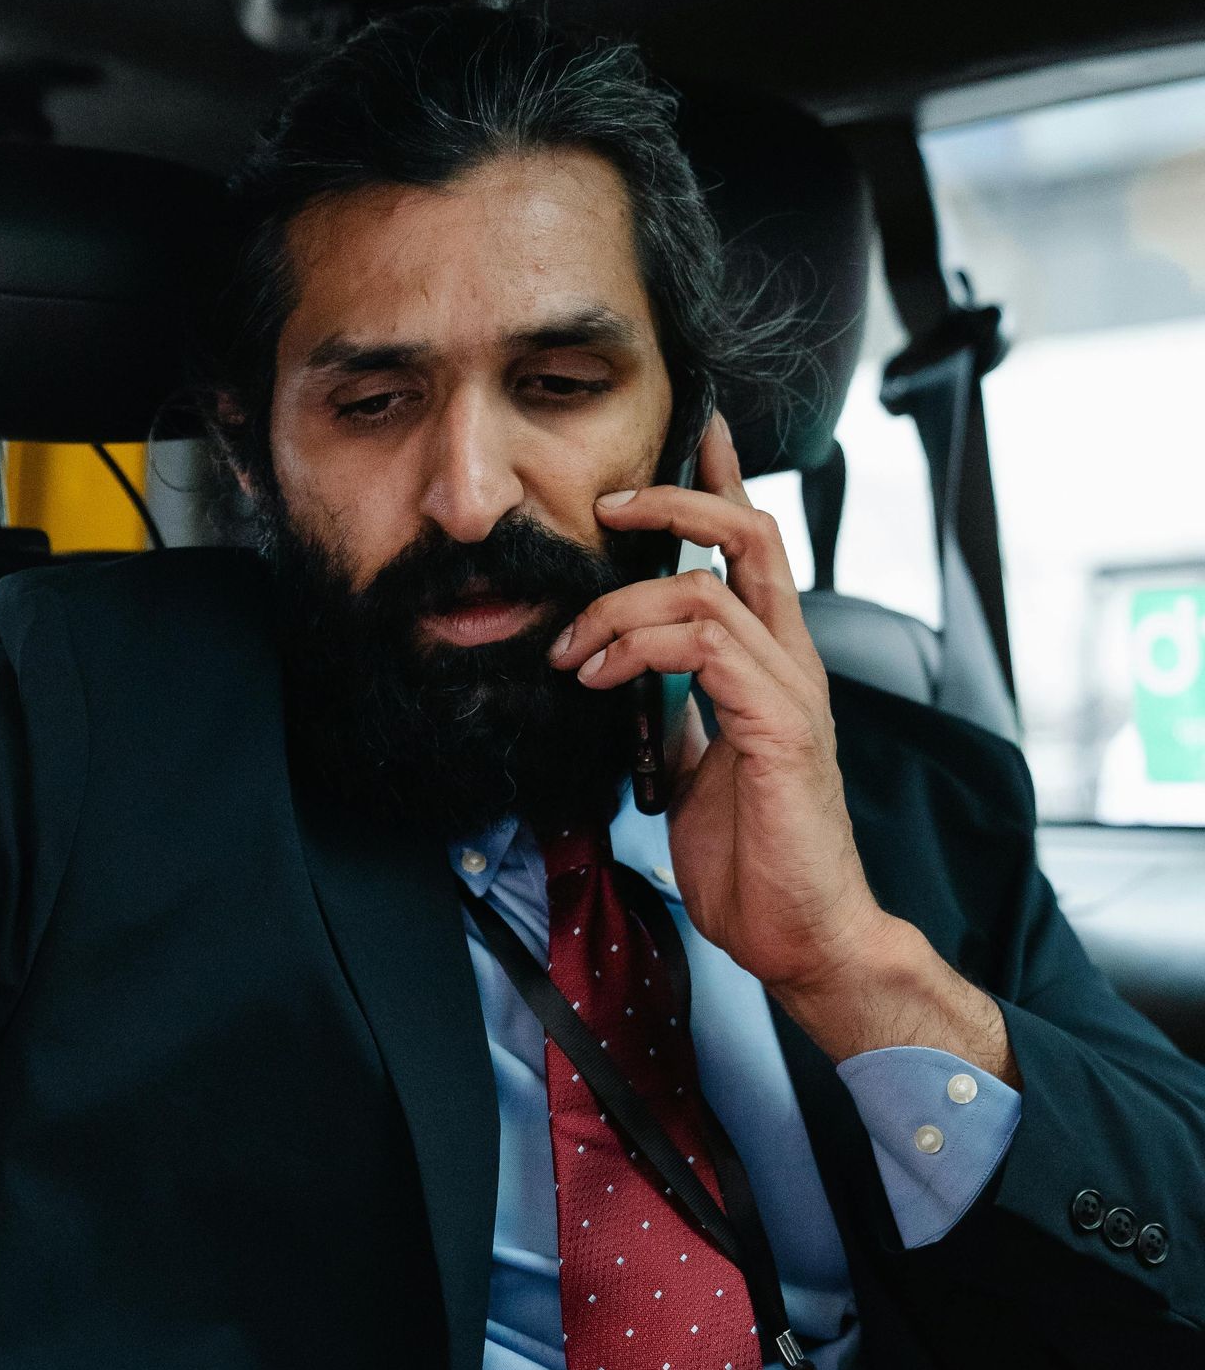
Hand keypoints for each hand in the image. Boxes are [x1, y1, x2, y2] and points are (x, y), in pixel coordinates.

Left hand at [551, 415, 1015, 1078]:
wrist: (800, 936)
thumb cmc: (753, 864)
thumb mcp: (691, 775)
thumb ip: (674, 721)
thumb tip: (630, 689)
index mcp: (770, 667)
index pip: (752, 551)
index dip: (720, 485)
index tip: (690, 434)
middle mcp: (790, 663)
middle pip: (749, 534)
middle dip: (675, 501)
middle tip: (606, 505)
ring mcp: (790, 691)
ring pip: (708, 587)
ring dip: (619, 607)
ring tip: (569, 651)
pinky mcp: (778, 725)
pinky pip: (707, 646)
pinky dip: (639, 648)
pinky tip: (599, 678)